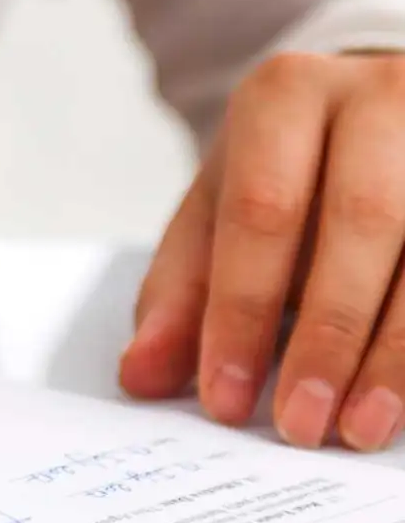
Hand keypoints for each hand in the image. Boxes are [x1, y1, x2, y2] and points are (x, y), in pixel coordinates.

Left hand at [121, 51, 404, 449]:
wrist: (371, 112)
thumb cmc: (286, 173)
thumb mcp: (218, 214)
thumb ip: (180, 293)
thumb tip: (142, 375)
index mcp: (287, 95)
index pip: (262, 210)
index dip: (242, 311)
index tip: (227, 398)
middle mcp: (380, 96)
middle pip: (363, 221)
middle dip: (329, 337)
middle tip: (299, 424)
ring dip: (395, 353)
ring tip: (359, 427)